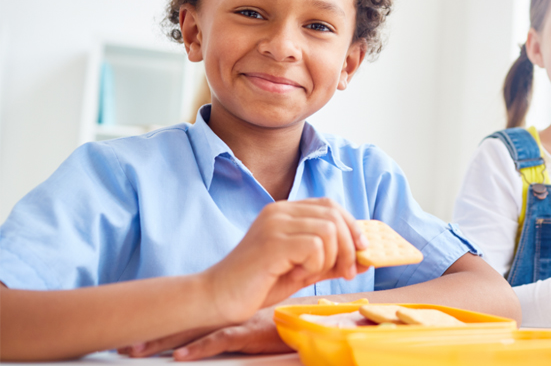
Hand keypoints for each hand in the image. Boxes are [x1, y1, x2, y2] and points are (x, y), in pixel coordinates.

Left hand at [120, 307, 289, 360]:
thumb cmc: (287, 321)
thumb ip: (236, 325)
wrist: (314, 319)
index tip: (133, 329)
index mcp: (224, 311)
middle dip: (150, 333)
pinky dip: (200, 348)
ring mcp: (236, 323)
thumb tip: (216, 330)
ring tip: (136, 351)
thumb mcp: (255, 323)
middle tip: (119, 342)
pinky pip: (222, 341)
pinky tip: (181, 356)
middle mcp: (225, 315)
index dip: (160, 322)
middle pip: (180, 323)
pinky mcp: (250, 334)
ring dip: (164, 342)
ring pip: (193, 332)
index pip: (185, 316)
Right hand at [201, 198, 368, 324]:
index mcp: (284, 211)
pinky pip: (314, 246)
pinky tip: (295, 275)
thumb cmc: (258, 283)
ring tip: (309, 274)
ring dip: (328, 259)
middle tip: (347, 272)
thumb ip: (330, 260)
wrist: (218, 298)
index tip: (362, 250)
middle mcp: (280, 211)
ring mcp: (275, 224)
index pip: (330, 205)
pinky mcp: (273, 242)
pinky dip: (314, 265)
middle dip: (348, 246)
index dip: (352, 226)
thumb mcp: (302, 269)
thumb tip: (365, 258)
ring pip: (328, 230)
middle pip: (334, 215)